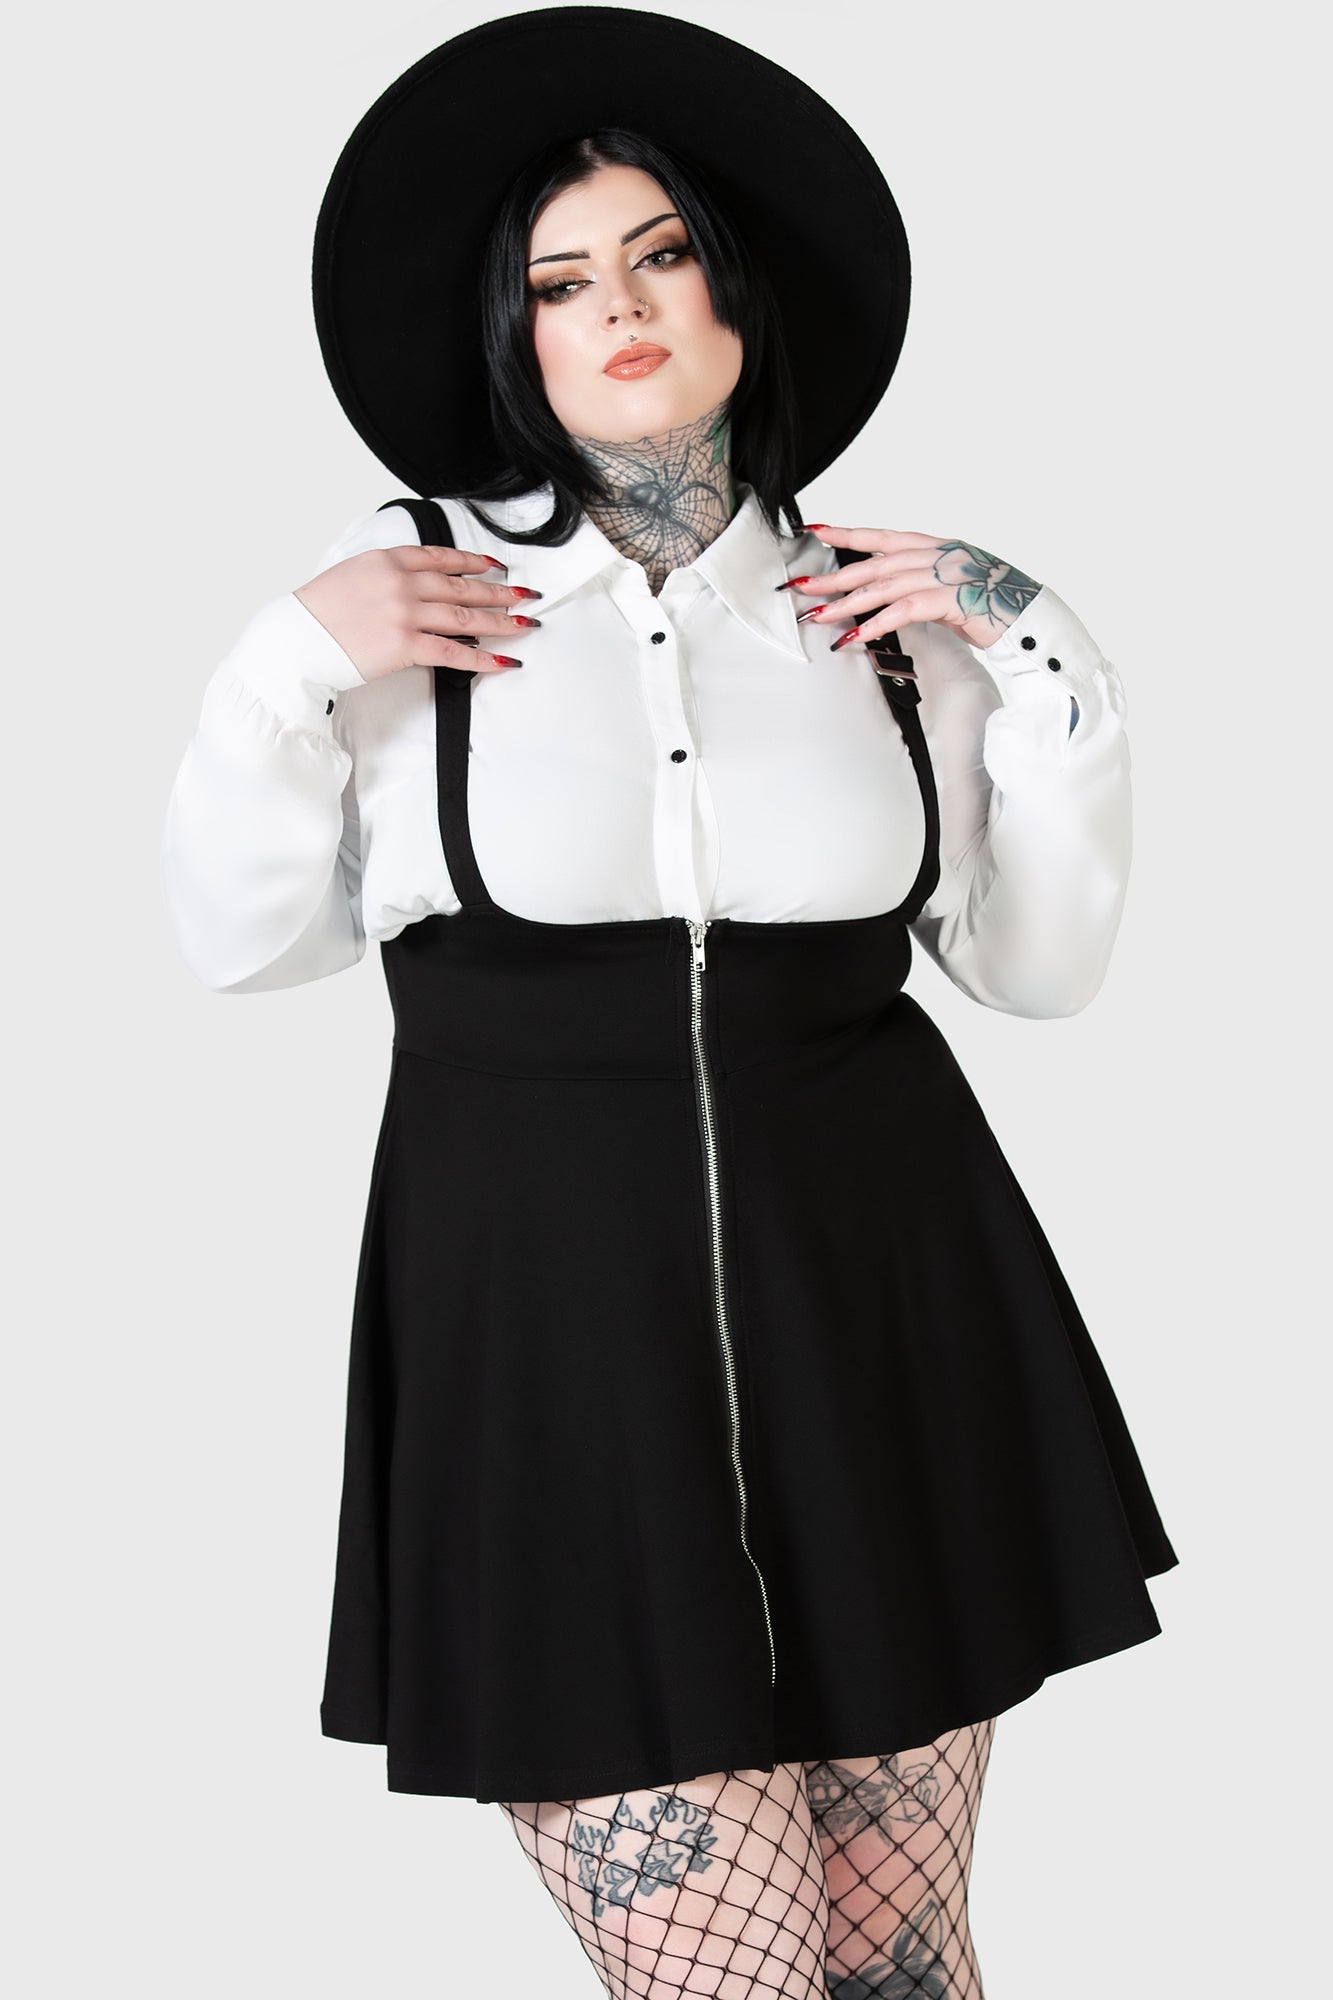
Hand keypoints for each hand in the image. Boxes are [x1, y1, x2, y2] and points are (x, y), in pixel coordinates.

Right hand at [294, 543, 541, 679]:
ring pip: (465, 617)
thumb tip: (416, 585)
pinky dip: (483, 657)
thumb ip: (386, 575)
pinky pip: (453, 652)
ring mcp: (405, 613)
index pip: (442, 557)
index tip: (494, 566)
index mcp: (388, 560)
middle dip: (499, 592)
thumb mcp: (352, 574)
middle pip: (462, 587)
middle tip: (525, 595)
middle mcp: (401, 582)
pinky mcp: (405, 645)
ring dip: (501, 621)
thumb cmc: (317, 612)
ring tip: (524, 624)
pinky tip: (503, 660)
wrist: (296, 639)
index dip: (473, 562)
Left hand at [784, 525, 1041, 652]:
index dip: (847, 533)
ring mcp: (944, 575)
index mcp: (934, 546)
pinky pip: (904, 610)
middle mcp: (936, 554)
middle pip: (873, 562)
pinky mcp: (951, 600)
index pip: (882, 536)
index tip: (815, 532)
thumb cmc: (992, 607)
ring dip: (846, 602)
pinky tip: (855, 637)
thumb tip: (885, 602)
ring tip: (818, 615)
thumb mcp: (949, 590)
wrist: (1032, 618)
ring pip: (883, 585)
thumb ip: (918, 588)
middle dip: (833, 575)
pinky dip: (876, 623)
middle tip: (799, 586)